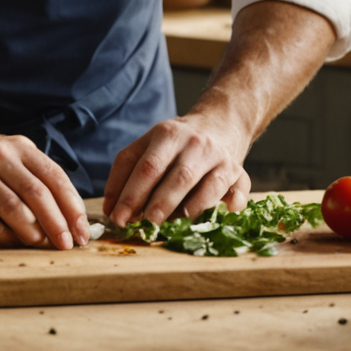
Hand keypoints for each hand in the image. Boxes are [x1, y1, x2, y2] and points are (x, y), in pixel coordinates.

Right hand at [0, 127, 89, 249]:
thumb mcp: (2, 155)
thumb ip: (29, 177)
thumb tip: (65, 216)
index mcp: (16, 147)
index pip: (55, 178)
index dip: (72, 207)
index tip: (84, 231)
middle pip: (39, 195)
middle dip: (59, 224)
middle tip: (69, 245)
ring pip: (14, 209)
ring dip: (33, 232)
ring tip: (42, 245)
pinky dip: (4, 237)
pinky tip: (11, 243)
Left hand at [102, 113, 251, 226]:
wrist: (218, 124)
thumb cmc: (175, 144)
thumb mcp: (146, 146)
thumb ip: (125, 173)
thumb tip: (110, 209)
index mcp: (168, 134)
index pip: (148, 167)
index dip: (132, 194)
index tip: (118, 219)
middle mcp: (196, 144)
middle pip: (179, 178)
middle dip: (160, 205)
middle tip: (145, 226)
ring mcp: (220, 158)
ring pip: (208, 187)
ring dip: (191, 209)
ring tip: (173, 226)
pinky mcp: (239, 173)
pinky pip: (237, 192)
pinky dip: (230, 205)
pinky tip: (222, 215)